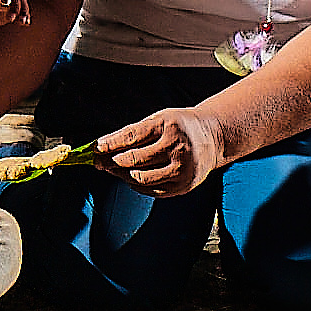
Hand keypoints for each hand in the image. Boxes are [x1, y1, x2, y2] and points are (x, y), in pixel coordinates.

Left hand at [98, 106, 226, 199]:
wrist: (214, 138)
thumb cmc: (179, 126)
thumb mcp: (159, 119)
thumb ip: (134, 133)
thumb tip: (102, 149)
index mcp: (169, 127)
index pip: (133, 137)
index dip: (111, 144)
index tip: (96, 148)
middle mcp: (177, 149)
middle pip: (134, 160)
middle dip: (111, 161)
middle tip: (98, 161)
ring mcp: (181, 170)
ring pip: (140, 179)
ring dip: (121, 175)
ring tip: (113, 169)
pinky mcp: (182, 186)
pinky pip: (151, 190)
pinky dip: (136, 184)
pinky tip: (130, 176)